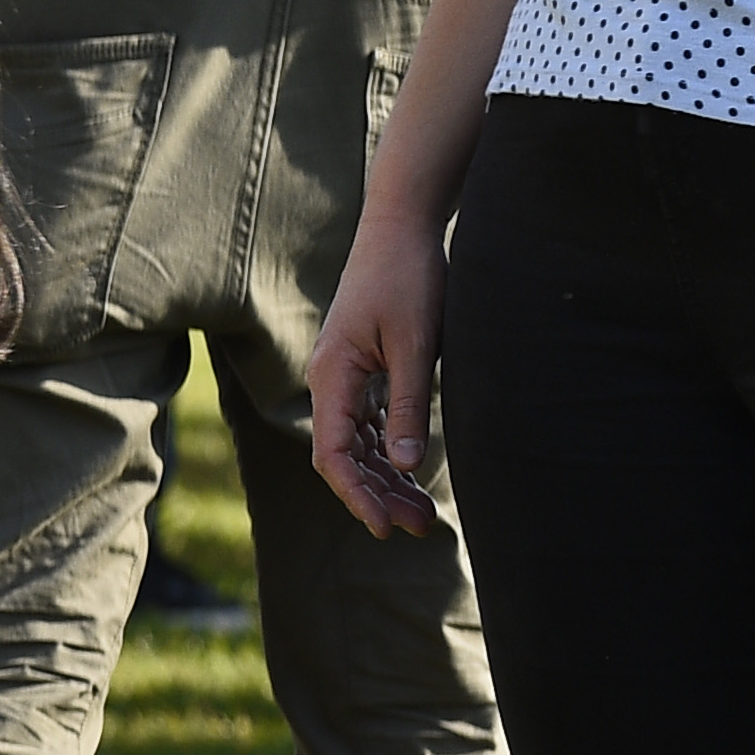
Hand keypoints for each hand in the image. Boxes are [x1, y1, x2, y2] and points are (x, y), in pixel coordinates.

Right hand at [307, 211, 448, 537]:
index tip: (386, 528)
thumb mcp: (417, 346)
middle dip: (377, 495)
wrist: (402, 226)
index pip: (333, 454)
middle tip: (419, 528)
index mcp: (332, 374)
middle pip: (344, 455)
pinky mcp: (363, 367)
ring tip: (424, 511)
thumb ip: (409, 406)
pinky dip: (388, 450)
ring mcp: (345, 374)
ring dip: (386, 477)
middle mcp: (330, 378)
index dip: (357, 496)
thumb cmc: (408, 278)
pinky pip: (368, 422)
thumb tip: (404, 467)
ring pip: (357, 442)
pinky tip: (412, 470)